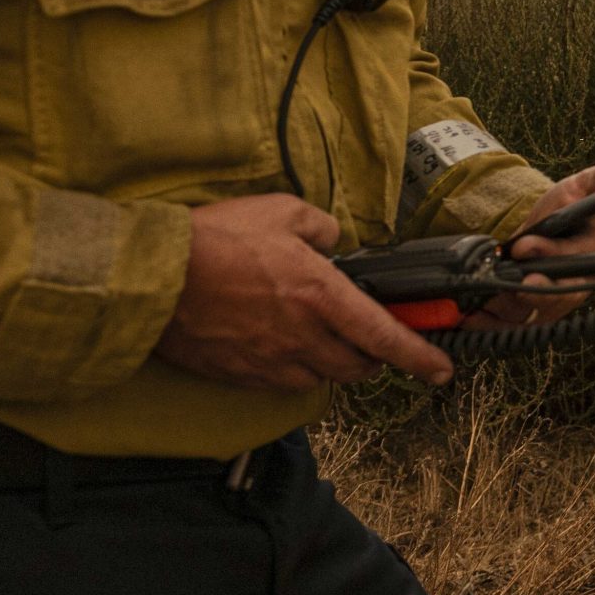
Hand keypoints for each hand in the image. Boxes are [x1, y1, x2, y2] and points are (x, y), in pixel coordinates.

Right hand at [155, 194, 453, 391]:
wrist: (153, 277)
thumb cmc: (216, 239)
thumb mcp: (282, 211)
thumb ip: (321, 227)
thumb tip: (333, 242)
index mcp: (321, 296)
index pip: (383, 335)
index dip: (419, 355)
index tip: (442, 368)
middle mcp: (301, 336)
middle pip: (357, 366)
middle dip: (375, 359)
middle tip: (374, 343)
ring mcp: (269, 361)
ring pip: (321, 378)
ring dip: (335, 365)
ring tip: (329, 342)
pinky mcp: (239, 375)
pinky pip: (283, 383)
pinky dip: (297, 370)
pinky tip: (288, 349)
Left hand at [471, 154, 594, 330]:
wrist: (542, 229)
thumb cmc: (570, 204)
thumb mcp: (584, 184)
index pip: (580, 258)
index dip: (554, 254)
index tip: (524, 245)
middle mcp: (581, 283)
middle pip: (561, 296)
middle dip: (533, 292)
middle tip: (509, 285)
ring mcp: (556, 302)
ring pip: (533, 314)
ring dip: (507, 309)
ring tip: (482, 299)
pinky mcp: (532, 314)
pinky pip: (513, 326)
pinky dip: (492, 325)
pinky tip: (472, 317)